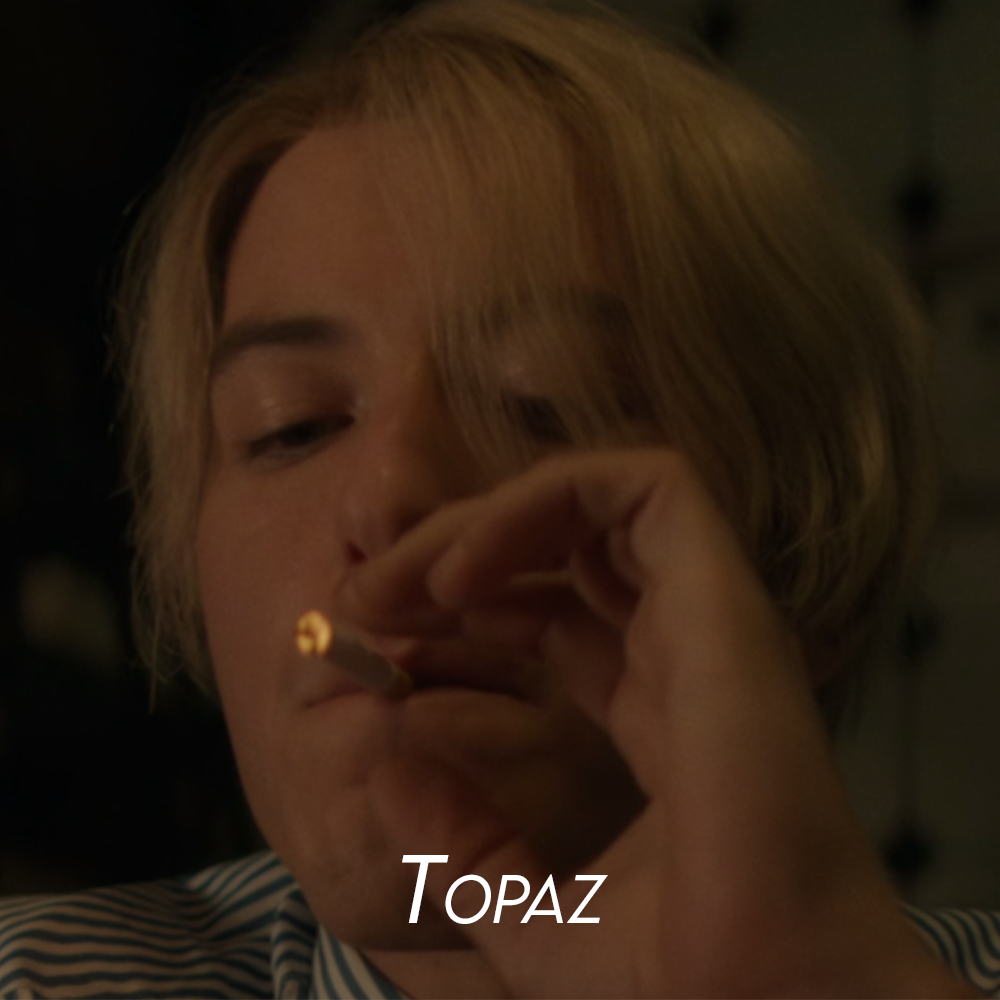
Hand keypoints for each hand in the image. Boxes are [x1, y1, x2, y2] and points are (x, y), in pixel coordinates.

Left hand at [334, 448, 970, 997]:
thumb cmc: (677, 977)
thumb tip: (392, 771)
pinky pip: (642, 485)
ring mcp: (708, 614)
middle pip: (560, 552)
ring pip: (594, 502)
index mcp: (655, 708)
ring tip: (398, 584)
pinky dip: (540, 502)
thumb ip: (462, 838)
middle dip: (453, 557)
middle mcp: (684, 647)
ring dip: (482, 521)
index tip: (380, 638)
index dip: (466, 610)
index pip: (553, 614)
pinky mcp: (722, 592)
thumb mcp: (527, 906)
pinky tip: (459, 574)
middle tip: (364, 601)